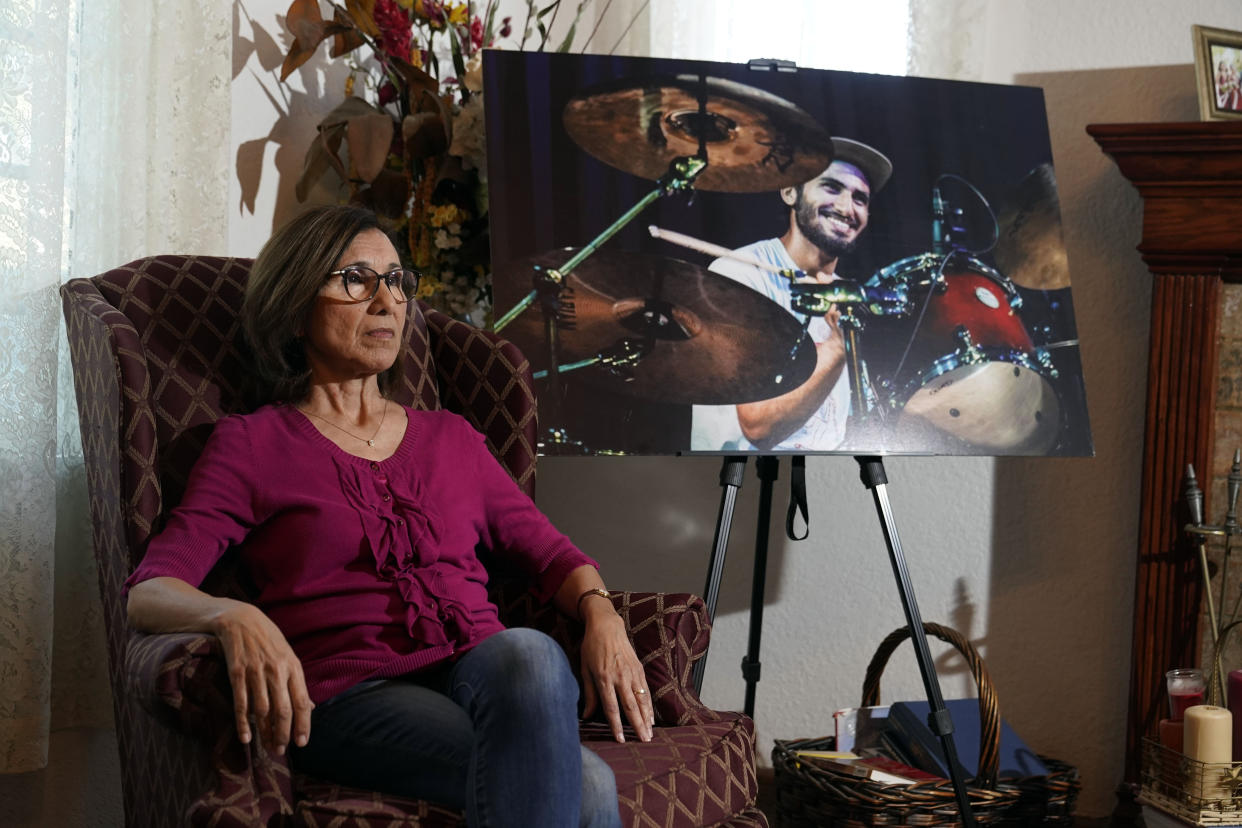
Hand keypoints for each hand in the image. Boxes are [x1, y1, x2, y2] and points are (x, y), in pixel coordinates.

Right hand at [212, 600, 313, 754]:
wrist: (242, 620)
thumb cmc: (269, 641)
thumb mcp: (288, 657)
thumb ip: (297, 682)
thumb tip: (310, 707)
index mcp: (293, 667)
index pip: (302, 702)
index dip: (303, 725)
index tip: (301, 743)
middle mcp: (277, 670)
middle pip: (283, 710)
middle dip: (283, 734)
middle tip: (280, 750)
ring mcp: (256, 671)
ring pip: (263, 710)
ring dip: (264, 733)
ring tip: (266, 747)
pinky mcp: (236, 672)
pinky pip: (241, 703)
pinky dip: (243, 723)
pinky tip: (245, 737)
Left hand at [578, 600, 653, 742]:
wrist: (606, 626)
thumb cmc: (591, 648)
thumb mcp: (585, 670)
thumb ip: (589, 694)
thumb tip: (586, 716)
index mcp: (604, 679)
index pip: (612, 707)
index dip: (616, 725)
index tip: (621, 740)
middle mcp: (620, 677)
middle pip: (630, 707)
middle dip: (637, 726)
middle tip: (644, 741)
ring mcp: (631, 673)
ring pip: (641, 700)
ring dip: (646, 718)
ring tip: (650, 734)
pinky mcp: (639, 669)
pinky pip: (646, 690)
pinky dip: (649, 705)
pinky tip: (651, 717)